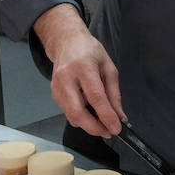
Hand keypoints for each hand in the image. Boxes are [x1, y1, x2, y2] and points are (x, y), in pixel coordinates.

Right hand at [34, 4, 124, 137]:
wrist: (66, 43)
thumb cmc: (89, 52)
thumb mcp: (109, 68)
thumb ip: (114, 94)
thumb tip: (120, 116)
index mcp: (83, 67)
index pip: (95, 97)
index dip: (106, 115)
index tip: (116, 128)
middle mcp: (66, 78)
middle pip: (77, 112)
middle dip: (94, 128)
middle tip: (109, 131)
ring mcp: (57, 87)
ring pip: (71, 116)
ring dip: (88, 125)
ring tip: (102, 123)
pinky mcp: (54, 94)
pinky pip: (68, 113)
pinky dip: (81, 118)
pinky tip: (90, 113)